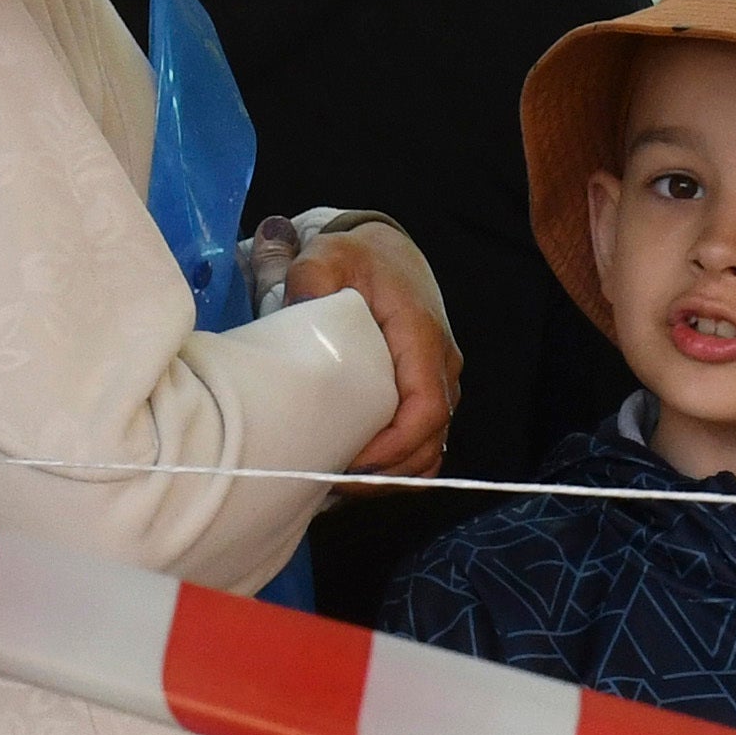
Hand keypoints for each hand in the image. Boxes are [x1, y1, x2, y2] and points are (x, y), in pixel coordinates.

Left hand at [285, 227, 461, 482]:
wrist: (386, 252)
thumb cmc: (358, 258)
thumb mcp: (327, 256)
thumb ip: (310, 280)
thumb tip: (295, 312)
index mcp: (421, 336)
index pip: (426, 407)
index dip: (394, 446)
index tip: (353, 462)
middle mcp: (440, 364)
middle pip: (431, 439)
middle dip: (387, 473)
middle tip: (333, 483)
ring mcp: (439, 382)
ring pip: (430, 448)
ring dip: (392, 475)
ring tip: (341, 481)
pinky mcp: (427, 392)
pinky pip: (423, 442)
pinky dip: (397, 466)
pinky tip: (357, 471)